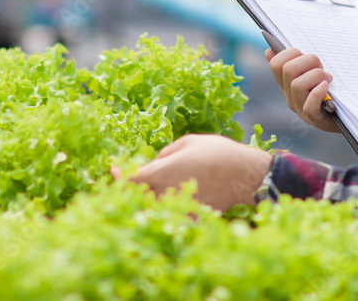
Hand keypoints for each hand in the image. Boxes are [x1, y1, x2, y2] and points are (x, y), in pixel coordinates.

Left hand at [114, 134, 272, 211]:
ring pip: (154, 207)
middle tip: (129, 180)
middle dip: (131, 189)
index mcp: (160, 172)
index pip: (129, 179)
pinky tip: (172, 201)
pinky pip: (173, 215)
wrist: (244, 175)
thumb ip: (165, 154)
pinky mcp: (190, 216)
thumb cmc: (216, 152)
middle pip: (138, 196)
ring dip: (148, 200)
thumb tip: (156, 163)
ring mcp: (177, 206)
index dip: (118, 175)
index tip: (113, 170)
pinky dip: (168, 211)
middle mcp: (165, 193)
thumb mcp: (187, 142)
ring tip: (150, 190)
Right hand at [266, 48, 340, 133]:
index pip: (276, 64)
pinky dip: (318, 93)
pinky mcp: (314, 119)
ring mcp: (300, 109)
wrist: (346, 119)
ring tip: (328, 79)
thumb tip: (269, 51)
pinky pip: (309, 105)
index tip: (303, 55)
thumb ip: (295, 64)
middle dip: (308, 61)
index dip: (288, 53)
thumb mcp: (311, 76)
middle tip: (321, 66)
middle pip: (288, 70)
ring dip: (317, 75)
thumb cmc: (329, 93)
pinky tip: (326, 87)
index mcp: (286, 84)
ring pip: (297, 85)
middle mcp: (290, 96)